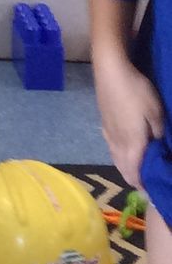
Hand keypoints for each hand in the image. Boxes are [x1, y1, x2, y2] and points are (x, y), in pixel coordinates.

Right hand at [93, 55, 163, 186]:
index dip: (141, 184)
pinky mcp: (104, 122)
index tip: (150, 192)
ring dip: (125, 168)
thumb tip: (159, 147)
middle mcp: (118, 141)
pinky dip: (118, 156)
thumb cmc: (136, 91)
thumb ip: (158, 133)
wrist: (110, 72)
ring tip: (134, 171)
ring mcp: (109, 132)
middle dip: (133, 179)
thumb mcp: (156, 112)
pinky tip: (121, 151)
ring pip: (115, 158)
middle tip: (144, 184)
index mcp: (132, 142)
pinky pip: (111, 147)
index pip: (135, 171)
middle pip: (123, 168)